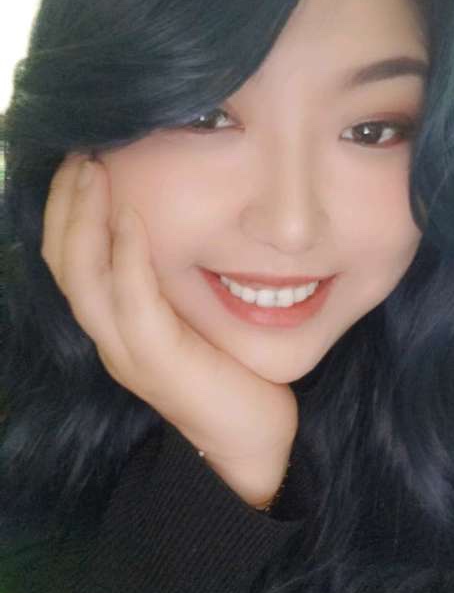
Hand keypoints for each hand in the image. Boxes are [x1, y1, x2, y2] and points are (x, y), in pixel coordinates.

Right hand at [40, 153, 297, 507]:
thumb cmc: (227, 372)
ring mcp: (127, 351)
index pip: (69, 260)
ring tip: (94, 170)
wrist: (251, 439)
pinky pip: (131, 301)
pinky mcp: (157, 361)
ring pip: (83, 277)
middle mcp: (109, 337)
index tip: (80, 162)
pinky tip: (133, 217)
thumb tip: (174, 226)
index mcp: (114, 325)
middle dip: (65, 204)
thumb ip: (172, 282)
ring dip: (85, 218)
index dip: (65, 210)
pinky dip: (128, 256)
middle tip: (80, 153)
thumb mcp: (191, 318)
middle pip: (63, 262)